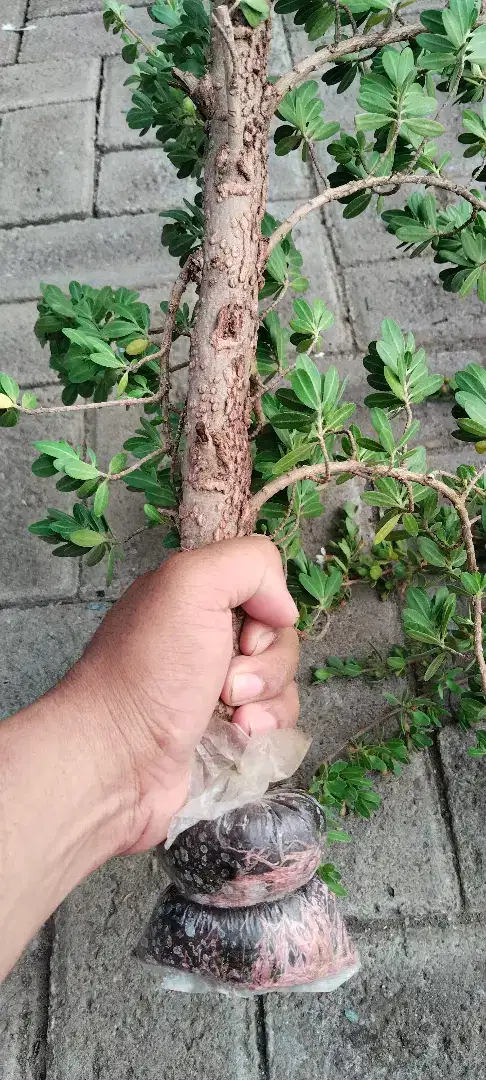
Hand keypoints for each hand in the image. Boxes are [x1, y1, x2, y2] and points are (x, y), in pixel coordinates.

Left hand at [68, 535, 299, 853]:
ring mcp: (219, 687)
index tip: (244, 633)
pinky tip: (237, 736)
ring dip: (267, 699)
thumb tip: (283, 607)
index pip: (264, 587)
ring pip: (284, 680)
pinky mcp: (230, 730)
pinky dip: (265, 728)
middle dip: (267, 662)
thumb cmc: (149, 671)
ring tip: (232, 716)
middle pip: (279, 636)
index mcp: (194, 596)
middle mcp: (207, 637)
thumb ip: (249, 564)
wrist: (117, 760)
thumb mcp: (190, 583)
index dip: (266, 610)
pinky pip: (277, 720)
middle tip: (229, 683)